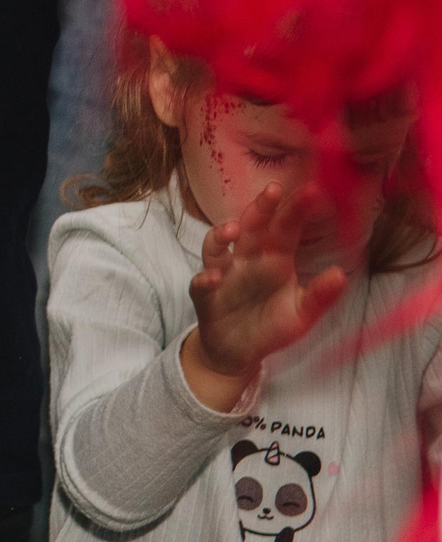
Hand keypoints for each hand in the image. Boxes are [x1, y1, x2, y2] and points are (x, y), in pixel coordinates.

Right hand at [181, 182, 347, 404]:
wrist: (238, 351)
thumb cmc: (271, 325)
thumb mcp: (302, 314)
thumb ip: (319, 296)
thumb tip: (341, 275)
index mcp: (273, 260)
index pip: (285, 229)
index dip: (296, 211)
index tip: (312, 191)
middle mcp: (245, 260)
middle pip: (250, 228)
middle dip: (260, 208)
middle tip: (273, 190)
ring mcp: (223, 274)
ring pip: (217, 247)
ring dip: (221, 234)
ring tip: (234, 230)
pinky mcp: (205, 295)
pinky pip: (201, 283)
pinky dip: (206, 279)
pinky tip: (215, 279)